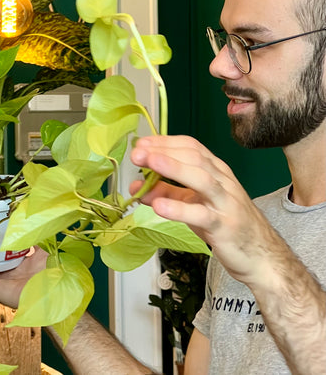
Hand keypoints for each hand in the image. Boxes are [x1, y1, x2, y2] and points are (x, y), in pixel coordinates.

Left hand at [129, 135, 277, 283]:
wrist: (262, 256)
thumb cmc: (225, 224)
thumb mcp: (193, 204)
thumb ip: (167, 192)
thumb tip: (137, 186)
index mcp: (215, 171)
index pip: (190, 146)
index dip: (164, 142)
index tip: (140, 144)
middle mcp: (222, 181)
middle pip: (194, 157)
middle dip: (164, 152)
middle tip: (137, 154)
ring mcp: (225, 202)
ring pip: (201, 179)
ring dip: (173, 168)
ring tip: (149, 165)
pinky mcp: (224, 226)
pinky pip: (201, 215)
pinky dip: (179, 209)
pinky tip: (159, 206)